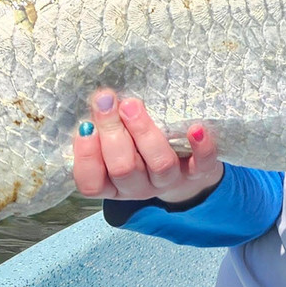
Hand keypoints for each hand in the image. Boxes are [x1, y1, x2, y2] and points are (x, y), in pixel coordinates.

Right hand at [72, 90, 223, 205]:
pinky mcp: (198, 172)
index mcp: (113, 184)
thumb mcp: (119, 141)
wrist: (186, 169)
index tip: (85, 126)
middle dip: (113, 133)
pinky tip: (195, 128)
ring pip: (158, 165)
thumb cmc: (141, 148)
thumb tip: (98, 99)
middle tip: (106, 101)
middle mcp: (140, 187)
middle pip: (123, 169)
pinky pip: (201, 164)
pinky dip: (200, 147)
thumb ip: (106, 127)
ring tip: (132, 105)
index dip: (86, 157)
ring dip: (145, 133)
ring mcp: (170, 181)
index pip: (92, 183)